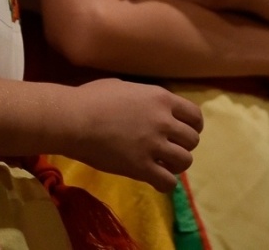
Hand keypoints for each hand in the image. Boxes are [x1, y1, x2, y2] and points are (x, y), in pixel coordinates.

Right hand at [63, 78, 202, 190]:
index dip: (192, 126)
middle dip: (182, 146)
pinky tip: (154, 179)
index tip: (182, 132)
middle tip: (167, 149)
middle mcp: (163, 121)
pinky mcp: (141, 167)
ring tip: (161, 165)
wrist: (73, 119)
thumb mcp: (123, 86)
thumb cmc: (91, 98)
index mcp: (160, 98)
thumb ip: (142, 96)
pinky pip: (168, 182)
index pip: (195, 116)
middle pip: (192, 140)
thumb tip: (144, 103)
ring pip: (185, 161)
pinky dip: (165, 183)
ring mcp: (154, 145)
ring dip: (175, 164)